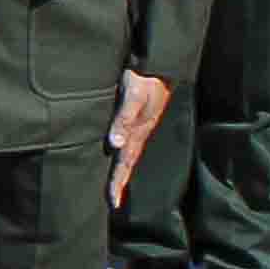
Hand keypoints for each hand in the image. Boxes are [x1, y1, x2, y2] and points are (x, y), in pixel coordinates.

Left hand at [107, 68, 171, 193]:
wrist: (157, 66)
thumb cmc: (144, 80)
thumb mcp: (132, 96)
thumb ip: (124, 119)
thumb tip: (115, 143)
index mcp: (137, 133)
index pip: (125, 163)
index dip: (118, 183)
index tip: (112, 202)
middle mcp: (138, 133)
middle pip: (126, 163)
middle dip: (119, 183)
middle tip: (112, 202)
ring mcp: (138, 127)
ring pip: (127, 154)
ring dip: (121, 171)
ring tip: (114, 187)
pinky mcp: (136, 119)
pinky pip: (126, 140)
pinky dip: (121, 153)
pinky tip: (117, 154)